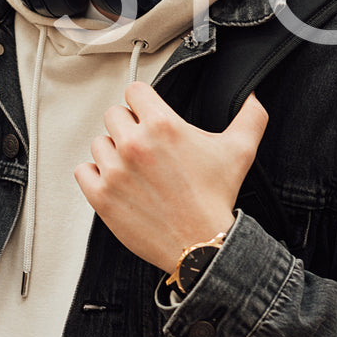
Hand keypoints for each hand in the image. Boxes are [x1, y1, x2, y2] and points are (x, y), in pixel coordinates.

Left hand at [76, 84, 267, 273]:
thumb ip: (250, 117)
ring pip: (98, 143)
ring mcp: (114, 171)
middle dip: (128, 127)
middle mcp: (134, 145)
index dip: (143, 102)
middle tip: (145, 147)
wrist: (202, 245)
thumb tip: (253, 96)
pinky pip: (83, 171)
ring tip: (135, 169)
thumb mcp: (240, 152)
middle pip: (113, 115)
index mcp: (162, 126)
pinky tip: (117, 182)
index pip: (134, 91)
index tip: (149, 116)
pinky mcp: (101, 196)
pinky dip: (96, 176)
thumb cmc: (216, 200)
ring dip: (112, 153)